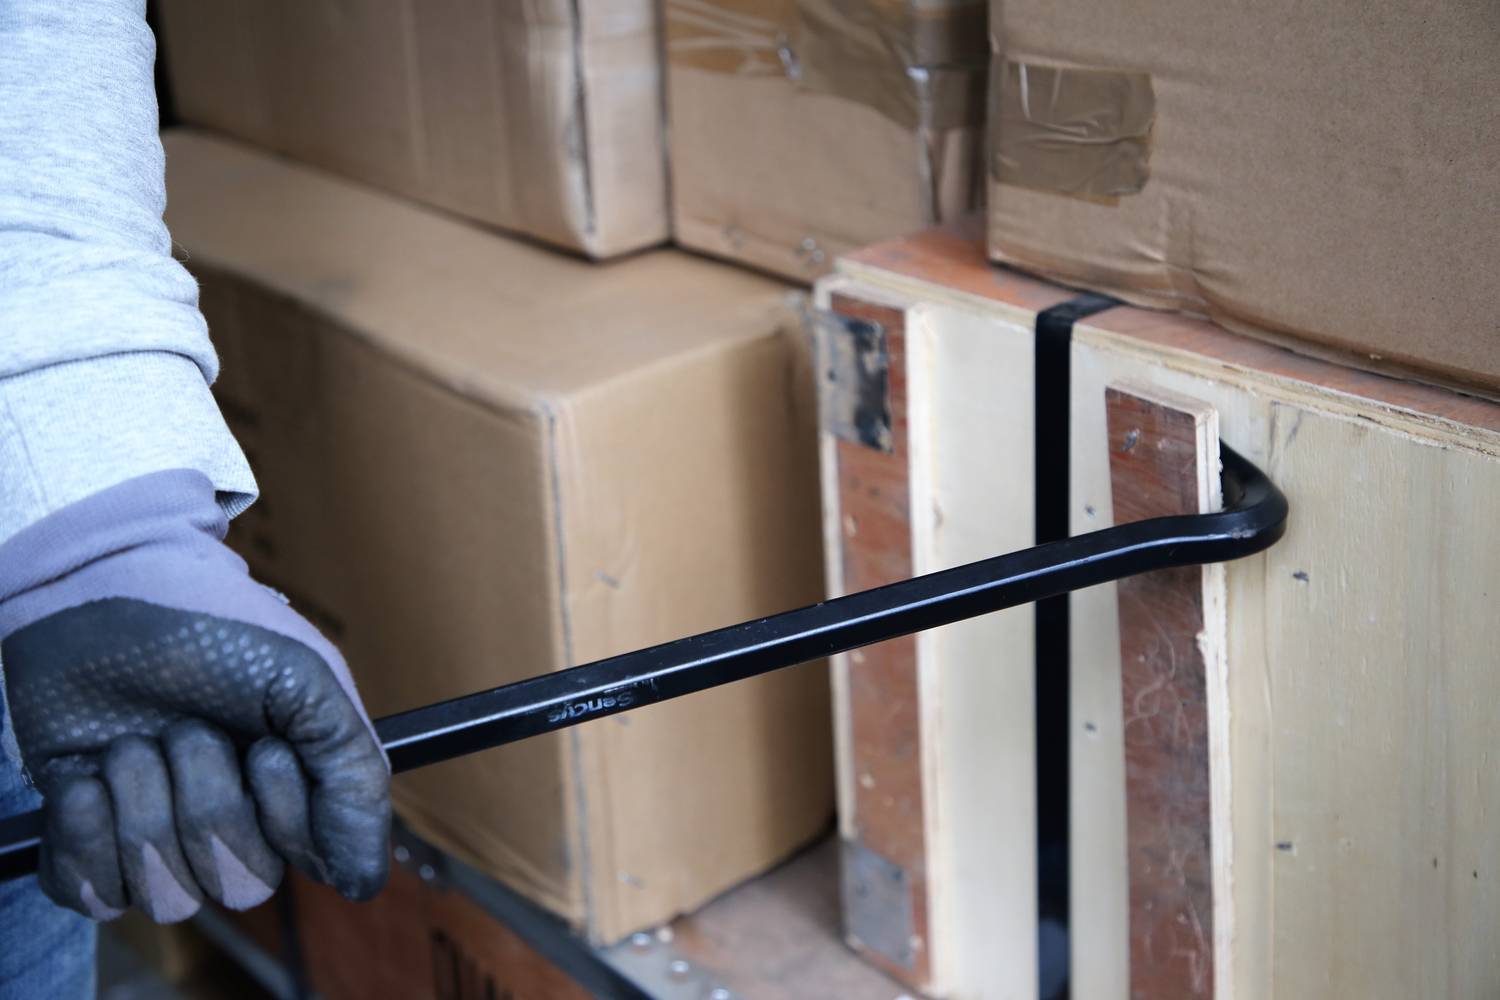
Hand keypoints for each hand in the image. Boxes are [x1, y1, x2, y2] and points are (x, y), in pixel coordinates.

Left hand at [0, 471, 389, 921]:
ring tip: (133, 740)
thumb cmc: (213, 625)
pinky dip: (84, 829)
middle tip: (189, 728)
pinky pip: (92, 893)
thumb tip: (364, 884)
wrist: (97, 588)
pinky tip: (87, 776)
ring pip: (164, 894)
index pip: (305, 862)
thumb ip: (353, 780)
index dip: (281, 814)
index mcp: (291, 790)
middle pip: (236, 885)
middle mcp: (230, 822)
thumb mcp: (308, 684)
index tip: (263, 749)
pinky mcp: (84, 840)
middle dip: (208, 800)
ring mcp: (155, 835)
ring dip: (142, 804)